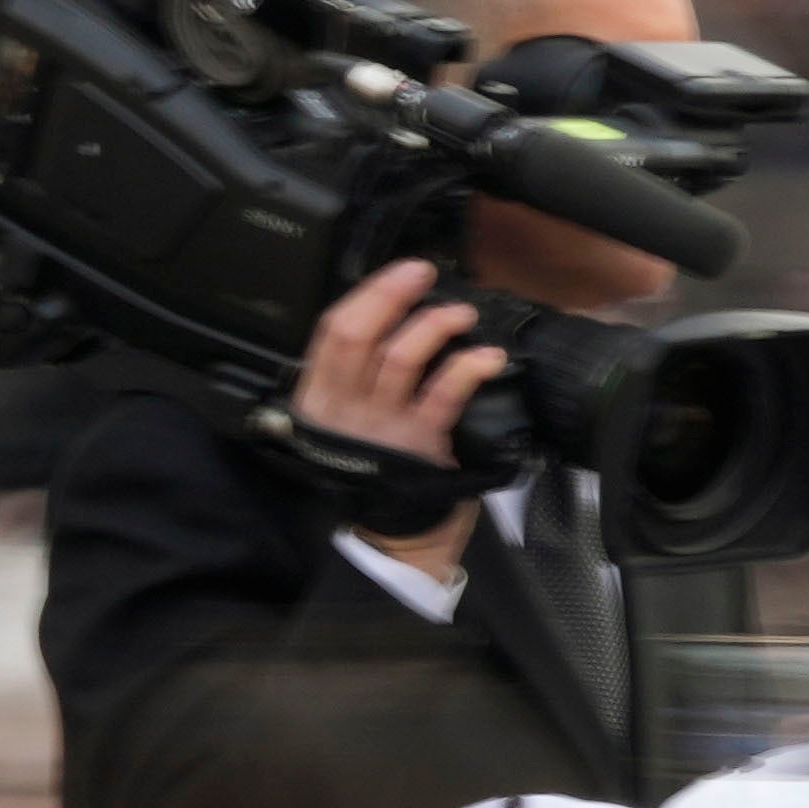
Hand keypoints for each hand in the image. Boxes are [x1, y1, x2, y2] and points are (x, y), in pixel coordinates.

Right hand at [291, 258, 507, 564]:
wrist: (397, 536)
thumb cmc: (379, 469)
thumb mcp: (349, 419)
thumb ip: (358, 376)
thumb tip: (395, 319)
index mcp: (320, 396)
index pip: (334, 331)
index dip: (368, 295)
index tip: (401, 272)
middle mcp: (343, 408)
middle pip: (358, 335)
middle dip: (392, 295)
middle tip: (424, 273)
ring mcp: (379, 426)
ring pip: (399, 358)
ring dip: (434, 325)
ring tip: (461, 313)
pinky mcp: (419, 444)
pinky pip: (444, 394)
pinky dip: (468, 367)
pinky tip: (488, 356)